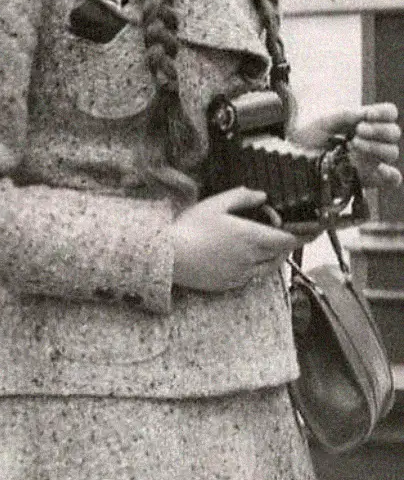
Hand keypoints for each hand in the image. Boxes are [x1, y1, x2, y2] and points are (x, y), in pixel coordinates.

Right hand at [172, 187, 301, 292]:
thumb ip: (242, 196)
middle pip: (281, 254)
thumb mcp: (215, 204)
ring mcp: (241, 274)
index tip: (310, 230)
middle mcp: (251, 258)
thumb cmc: (190, 228)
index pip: (288, 239)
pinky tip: (240, 257)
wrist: (170, 257)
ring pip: (268, 267)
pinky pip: (251, 277)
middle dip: (284, 244)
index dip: (300, 235)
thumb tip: (261, 195)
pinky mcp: (230, 284)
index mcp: (251, 237)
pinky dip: (254, 267)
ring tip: (263, 245)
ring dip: (272, 256)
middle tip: (278, 232)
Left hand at [292, 102, 400, 188]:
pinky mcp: (368, 179)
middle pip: (393, 133)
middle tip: (357, 132)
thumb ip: (345, 115)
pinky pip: (392, 178)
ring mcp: (371, 160)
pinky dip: (390, 173)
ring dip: (376, 147)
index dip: (384, 112)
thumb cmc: (306, 141)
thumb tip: (365, 115)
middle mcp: (371, 141)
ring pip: (392, 152)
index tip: (367, 115)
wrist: (292, 162)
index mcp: (363, 123)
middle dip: (377, 130)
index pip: (388, 114)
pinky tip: (379, 169)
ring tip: (353, 145)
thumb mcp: (323, 123)